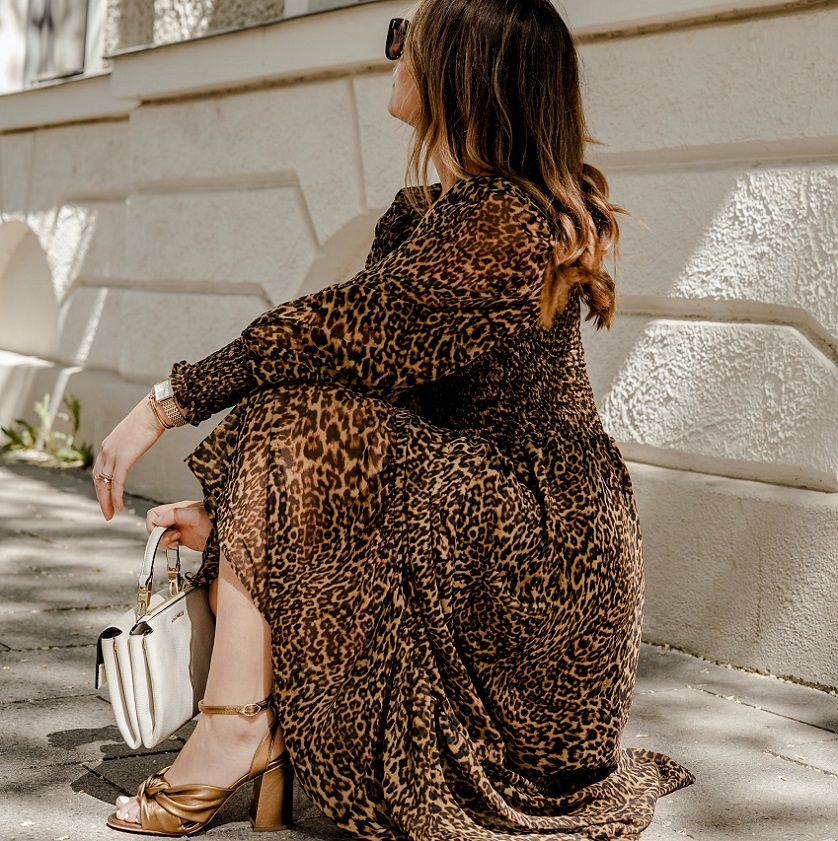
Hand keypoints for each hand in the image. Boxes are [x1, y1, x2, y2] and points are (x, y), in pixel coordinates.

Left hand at [93, 395, 164, 519]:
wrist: (153, 412)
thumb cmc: (148, 421)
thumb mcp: (133, 435)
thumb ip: (129, 445)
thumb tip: (134, 447)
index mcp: (107, 446)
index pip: (98, 471)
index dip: (100, 487)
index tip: (105, 499)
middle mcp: (106, 451)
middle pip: (98, 480)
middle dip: (101, 499)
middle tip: (106, 513)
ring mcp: (113, 454)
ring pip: (105, 484)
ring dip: (106, 501)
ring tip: (110, 514)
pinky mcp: (123, 458)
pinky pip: (117, 482)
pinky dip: (116, 496)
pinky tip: (118, 506)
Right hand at [146, 501, 211, 552]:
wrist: (227, 534)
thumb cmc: (216, 521)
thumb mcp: (196, 515)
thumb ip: (176, 514)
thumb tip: (158, 520)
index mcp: (177, 508)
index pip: (154, 513)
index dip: (153, 523)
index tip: (161, 530)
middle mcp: (176, 517)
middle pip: (155, 525)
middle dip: (159, 534)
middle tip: (172, 537)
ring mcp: (179, 528)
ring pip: (160, 535)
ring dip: (164, 540)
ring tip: (176, 540)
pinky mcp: (183, 538)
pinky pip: (168, 542)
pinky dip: (168, 545)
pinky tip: (178, 544)